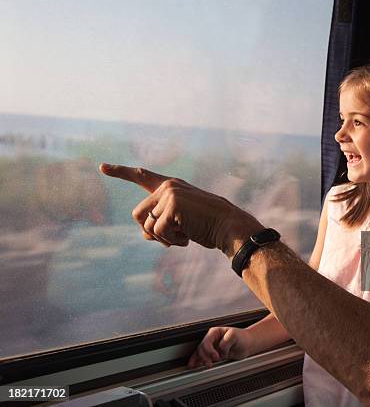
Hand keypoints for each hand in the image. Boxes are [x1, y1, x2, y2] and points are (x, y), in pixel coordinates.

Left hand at [99, 163, 263, 255]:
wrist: (228, 226)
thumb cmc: (207, 225)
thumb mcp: (181, 221)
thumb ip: (161, 220)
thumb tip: (144, 232)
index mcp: (171, 186)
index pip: (141, 176)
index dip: (120, 172)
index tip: (102, 167)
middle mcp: (168, 186)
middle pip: (138, 214)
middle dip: (151, 232)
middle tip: (171, 238)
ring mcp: (170, 194)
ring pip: (146, 226)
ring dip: (163, 239)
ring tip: (183, 237)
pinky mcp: (172, 206)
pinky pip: (158, 232)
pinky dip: (171, 241)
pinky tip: (187, 238)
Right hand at [188, 327, 254, 368]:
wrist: (247, 344)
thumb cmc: (242, 337)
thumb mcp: (235, 335)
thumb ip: (226, 341)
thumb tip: (220, 348)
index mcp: (215, 332)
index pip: (207, 341)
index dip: (209, 350)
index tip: (216, 356)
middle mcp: (212, 339)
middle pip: (201, 348)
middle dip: (204, 356)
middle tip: (210, 364)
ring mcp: (212, 347)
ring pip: (200, 353)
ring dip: (201, 360)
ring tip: (206, 365)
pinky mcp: (214, 354)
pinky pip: (202, 357)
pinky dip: (198, 361)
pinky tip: (194, 365)